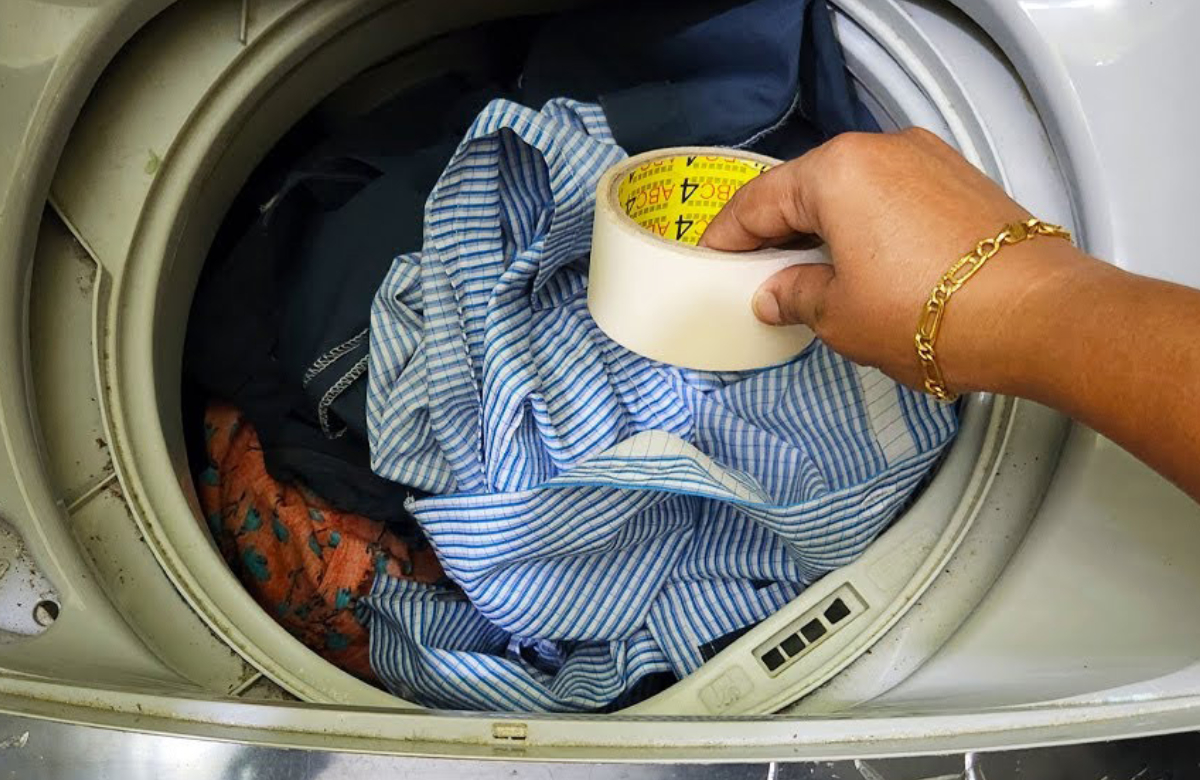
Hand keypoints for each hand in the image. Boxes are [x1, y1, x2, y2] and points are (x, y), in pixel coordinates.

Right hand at [700, 128, 1085, 392]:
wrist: (1034, 317)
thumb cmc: (930, 313)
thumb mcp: (838, 316)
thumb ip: (794, 296)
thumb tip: (777, 294)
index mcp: (836, 170)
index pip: (759, 201)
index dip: (727, 238)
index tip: (712, 262)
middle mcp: (882, 149)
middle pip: (807, 189)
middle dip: (779, 233)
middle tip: (758, 276)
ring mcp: (928, 160)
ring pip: (854, 191)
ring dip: (826, 230)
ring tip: (814, 279)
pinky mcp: (962, 182)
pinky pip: (894, 198)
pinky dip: (869, 227)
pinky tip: (866, 267)